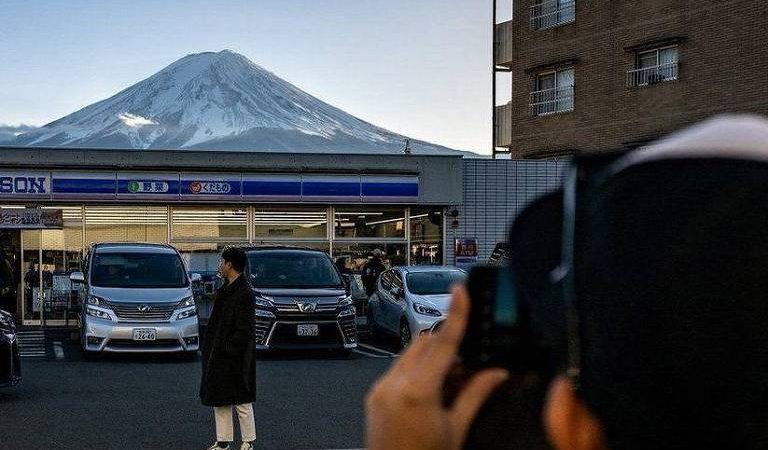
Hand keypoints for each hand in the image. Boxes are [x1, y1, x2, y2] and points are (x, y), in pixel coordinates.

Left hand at [365, 285, 509, 449]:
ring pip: (410, 355)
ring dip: (431, 360)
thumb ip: (476, 395)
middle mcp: (394, 385)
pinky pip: (397, 370)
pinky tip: (430, 395)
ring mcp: (380, 390)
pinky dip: (416, 373)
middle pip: (425, 344)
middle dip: (447, 348)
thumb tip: (497, 373)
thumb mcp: (456, 429)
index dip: (455, 314)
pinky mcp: (374, 396)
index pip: (443, 343)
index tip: (459, 290)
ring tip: (448, 389)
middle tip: (466, 370)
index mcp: (418, 392)